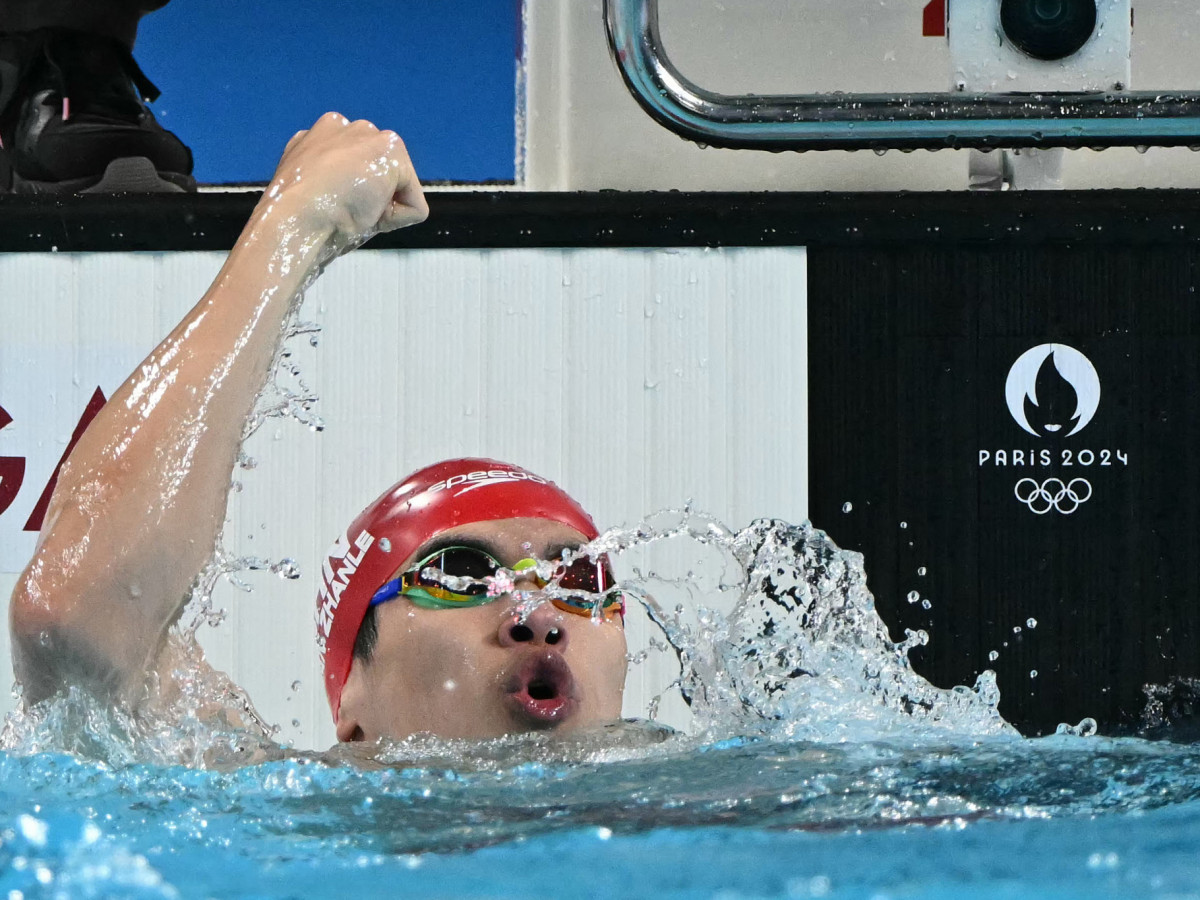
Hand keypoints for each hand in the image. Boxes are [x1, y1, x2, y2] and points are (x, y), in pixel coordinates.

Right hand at [264, 112, 428, 244]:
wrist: (296, 218)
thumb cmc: (299, 217)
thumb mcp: (313, 190)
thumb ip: (332, 179)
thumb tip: (350, 190)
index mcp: (322, 135)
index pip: (357, 171)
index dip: (352, 199)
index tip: (330, 206)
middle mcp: (346, 127)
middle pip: (380, 175)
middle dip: (370, 197)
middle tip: (341, 209)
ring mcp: (371, 136)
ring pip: (398, 186)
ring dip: (382, 206)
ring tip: (352, 210)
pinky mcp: (392, 152)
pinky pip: (414, 206)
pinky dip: (396, 220)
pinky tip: (368, 214)